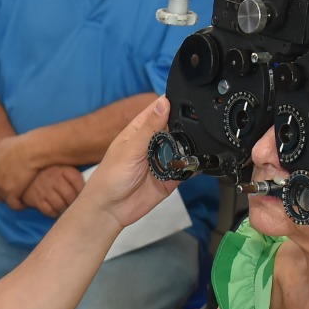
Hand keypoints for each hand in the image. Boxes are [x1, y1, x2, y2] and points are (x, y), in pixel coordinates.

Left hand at [0, 131, 45, 208]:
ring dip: (13, 200)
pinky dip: (19, 206)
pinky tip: (25, 203)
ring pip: (5, 200)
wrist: (30, 150)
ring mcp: (2, 188)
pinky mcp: (13, 194)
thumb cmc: (18, 145)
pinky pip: (14, 205)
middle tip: (14, 194)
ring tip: (21, 198)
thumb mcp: (0, 144)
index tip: (5, 187)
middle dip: (4, 196)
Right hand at [21, 165, 84, 217]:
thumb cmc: (49, 172)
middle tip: (74, 205)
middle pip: (70, 196)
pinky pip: (48, 211)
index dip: (83, 192)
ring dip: (64, 209)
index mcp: (63, 169)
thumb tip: (91, 188)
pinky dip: (54, 213)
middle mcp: (54, 178)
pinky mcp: (36, 199)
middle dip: (74, 203)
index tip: (83, 196)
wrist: (25, 174)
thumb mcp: (62, 167)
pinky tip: (55, 210)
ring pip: (60, 205)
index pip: (78, 182)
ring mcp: (44, 189)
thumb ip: (74, 175)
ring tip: (65, 208)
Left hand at [84, 97, 185, 228]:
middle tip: (198, 126)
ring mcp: (163, 159)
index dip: (173, 102)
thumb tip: (163, 102)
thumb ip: (149, 128)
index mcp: (140, 130)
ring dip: (191, 146)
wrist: (110, 209)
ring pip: (184, 147)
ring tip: (196, 146)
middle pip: (177, 127)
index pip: (160, 109)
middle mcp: (154, 143)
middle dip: (188, 126)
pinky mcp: (171, 176)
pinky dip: (194, 166)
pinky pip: (187, 168)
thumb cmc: (110, 177)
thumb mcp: (130, 148)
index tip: (189, 98)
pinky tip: (197, 163)